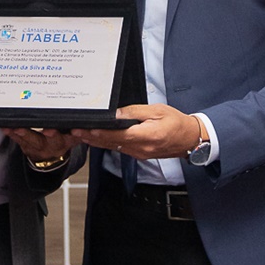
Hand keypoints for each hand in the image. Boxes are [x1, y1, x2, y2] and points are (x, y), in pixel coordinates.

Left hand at [3, 127, 81, 162]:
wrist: (52, 160)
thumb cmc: (63, 140)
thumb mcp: (73, 137)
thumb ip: (78, 130)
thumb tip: (87, 121)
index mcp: (64, 142)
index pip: (62, 138)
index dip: (56, 134)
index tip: (50, 129)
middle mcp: (50, 146)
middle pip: (43, 140)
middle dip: (35, 134)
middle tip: (30, 128)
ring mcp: (37, 148)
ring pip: (28, 141)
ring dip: (20, 134)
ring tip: (14, 127)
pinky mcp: (26, 147)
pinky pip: (18, 141)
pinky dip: (12, 134)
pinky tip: (7, 128)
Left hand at [72, 104, 200, 159]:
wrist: (190, 139)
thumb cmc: (176, 123)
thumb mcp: (156, 110)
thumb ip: (134, 112)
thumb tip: (116, 114)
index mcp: (146, 136)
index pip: (117, 135)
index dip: (100, 133)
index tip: (86, 129)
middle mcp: (141, 148)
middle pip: (111, 143)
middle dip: (91, 137)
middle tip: (74, 131)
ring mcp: (139, 153)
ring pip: (113, 147)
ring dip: (96, 142)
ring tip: (80, 135)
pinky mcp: (139, 154)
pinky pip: (119, 149)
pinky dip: (106, 144)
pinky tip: (96, 140)